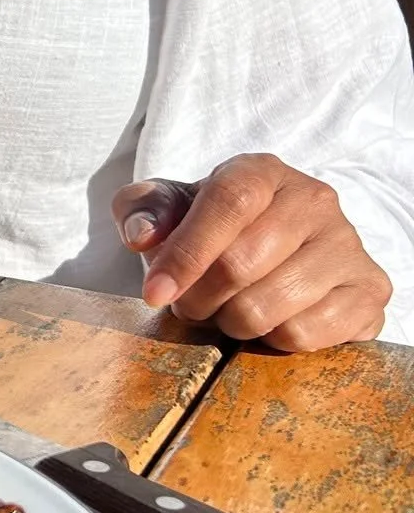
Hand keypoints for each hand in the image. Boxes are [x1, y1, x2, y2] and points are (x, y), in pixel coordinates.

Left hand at [112, 154, 390, 352]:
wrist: (275, 255)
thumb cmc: (212, 231)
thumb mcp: (169, 210)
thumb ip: (143, 210)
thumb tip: (142, 236)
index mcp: (262, 172)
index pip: (227, 203)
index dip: (186, 252)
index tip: (154, 292)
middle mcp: (314, 201)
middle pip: (242, 262)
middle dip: (200, 297)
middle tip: (189, 305)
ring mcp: (347, 246)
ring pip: (271, 306)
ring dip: (233, 322)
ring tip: (228, 311)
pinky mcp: (369, 291)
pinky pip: (306, 334)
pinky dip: (273, 340)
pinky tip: (268, 323)